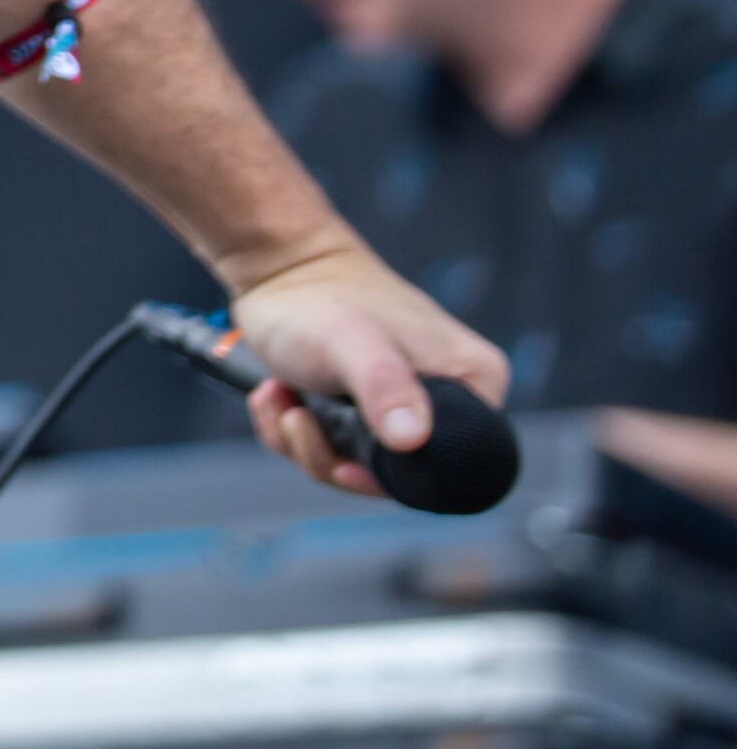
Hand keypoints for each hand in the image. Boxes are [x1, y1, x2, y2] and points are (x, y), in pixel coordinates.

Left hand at [227, 241, 507, 495]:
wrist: (277, 268)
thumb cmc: (320, 298)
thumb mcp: (353, 343)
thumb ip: (384, 388)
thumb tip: (412, 440)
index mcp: (474, 384)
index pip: (456, 469)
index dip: (393, 480)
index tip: (345, 466)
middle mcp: (446, 402)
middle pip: (396, 476)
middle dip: (332, 458)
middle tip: (298, 418)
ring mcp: (400, 407)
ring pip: (352, 466)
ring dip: (302, 441)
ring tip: (279, 395)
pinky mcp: (360, 410)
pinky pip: (326, 448)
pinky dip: (290, 429)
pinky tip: (274, 393)